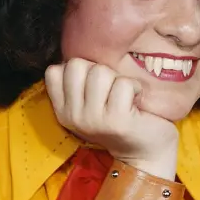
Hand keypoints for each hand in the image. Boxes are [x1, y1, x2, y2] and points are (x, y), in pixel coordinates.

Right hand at [44, 59, 178, 177]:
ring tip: (125, 95)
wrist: (145, 153)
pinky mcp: (117, 120)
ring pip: (100, 72)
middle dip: (99, 70)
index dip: (78, 68)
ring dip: (118, 79)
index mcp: (63, 111)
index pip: (53, 71)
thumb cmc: (119, 118)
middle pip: (76, 65)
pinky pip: (124, 84)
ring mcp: (94, 120)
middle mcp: (73, 116)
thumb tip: (82, 46)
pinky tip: (137, 101)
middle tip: (111, 89)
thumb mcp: (90, 104)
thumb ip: (79, 83)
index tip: (93, 84)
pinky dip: (136, 88)